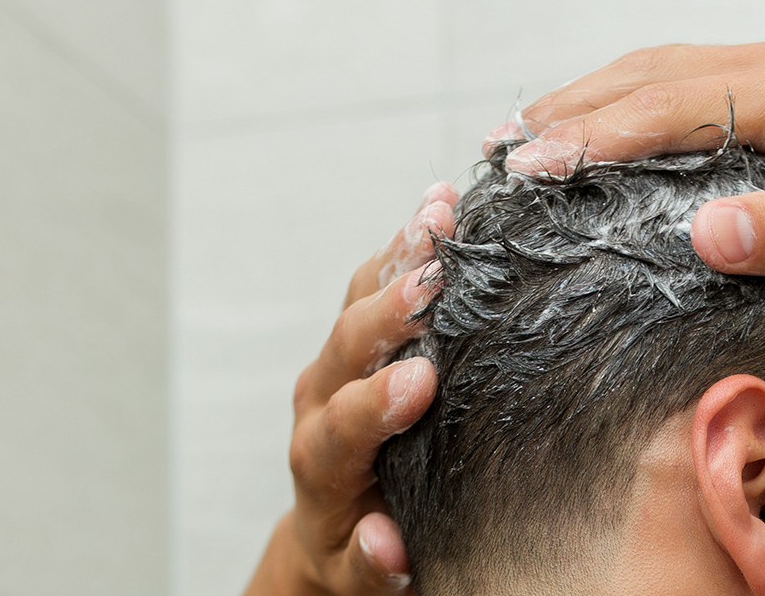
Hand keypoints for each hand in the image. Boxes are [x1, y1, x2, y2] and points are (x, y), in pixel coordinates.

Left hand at [244, 183, 458, 595]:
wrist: (338, 532)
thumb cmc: (362, 554)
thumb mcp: (364, 580)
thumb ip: (372, 566)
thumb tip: (383, 545)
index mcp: (322, 465)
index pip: (340, 429)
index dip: (375, 404)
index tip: (419, 382)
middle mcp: (320, 403)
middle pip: (345, 350)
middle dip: (387, 311)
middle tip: (432, 277)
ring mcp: (338, 364)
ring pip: (359, 300)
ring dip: (400, 256)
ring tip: (441, 213)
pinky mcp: (360, 339)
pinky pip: (377, 281)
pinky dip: (409, 244)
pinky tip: (444, 206)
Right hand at [493, 33, 764, 289]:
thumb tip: (701, 233)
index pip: (670, 108)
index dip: (592, 139)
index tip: (527, 168)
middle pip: (658, 71)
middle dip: (577, 107)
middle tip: (504, 147)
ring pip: (681, 65)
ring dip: (608, 94)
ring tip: (544, 129)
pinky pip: (714, 75)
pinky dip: (656, 96)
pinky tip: (636, 121)